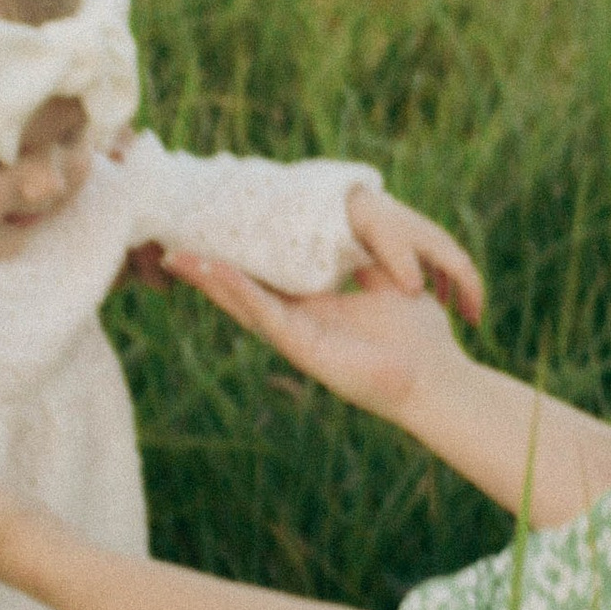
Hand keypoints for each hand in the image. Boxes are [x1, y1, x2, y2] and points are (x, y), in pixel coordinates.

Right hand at [165, 253, 465, 425]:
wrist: (438, 377)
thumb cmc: (418, 337)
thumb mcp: (388, 283)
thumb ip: (366, 260)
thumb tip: (357, 232)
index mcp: (316, 310)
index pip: (267, 281)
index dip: (238, 261)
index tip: (209, 235)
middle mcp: (300, 326)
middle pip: (243, 294)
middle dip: (208, 272)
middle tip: (172, 248)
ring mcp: (298, 340)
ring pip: (244, 306)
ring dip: (211, 282)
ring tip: (179, 257)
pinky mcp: (305, 350)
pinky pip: (267, 316)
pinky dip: (241, 292)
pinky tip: (217, 272)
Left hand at [346, 187, 483, 320]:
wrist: (360, 205)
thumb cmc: (376, 228)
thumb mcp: (389, 249)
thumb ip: (403, 269)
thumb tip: (417, 291)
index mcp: (437, 243)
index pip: (465, 271)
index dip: (472, 295)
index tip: (473, 319)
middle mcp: (439, 241)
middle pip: (464, 269)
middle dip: (470, 295)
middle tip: (473, 320)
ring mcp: (429, 241)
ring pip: (451, 268)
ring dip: (457, 290)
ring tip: (456, 312)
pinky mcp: (417, 243)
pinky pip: (438, 265)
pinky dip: (442, 283)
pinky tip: (434, 298)